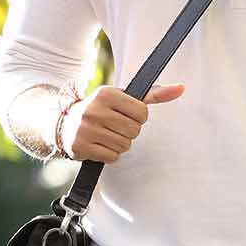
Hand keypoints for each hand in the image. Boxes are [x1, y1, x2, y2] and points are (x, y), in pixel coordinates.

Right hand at [60, 83, 185, 162]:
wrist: (64, 124)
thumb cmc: (101, 109)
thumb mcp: (122, 97)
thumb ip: (153, 94)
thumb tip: (181, 88)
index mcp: (105, 93)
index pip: (142, 113)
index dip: (138, 117)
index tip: (126, 115)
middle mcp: (94, 110)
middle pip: (134, 131)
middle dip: (129, 132)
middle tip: (115, 126)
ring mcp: (86, 129)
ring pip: (124, 145)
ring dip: (119, 144)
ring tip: (106, 135)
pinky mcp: (81, 146)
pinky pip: (112, 157)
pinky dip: (109, 154)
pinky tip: (100, 145)